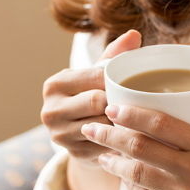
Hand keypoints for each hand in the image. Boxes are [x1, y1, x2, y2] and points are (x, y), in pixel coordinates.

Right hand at [40, 30, 141, 165]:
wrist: (80, 136)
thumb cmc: (92, 96)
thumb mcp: (97, 75)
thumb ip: (114, 55)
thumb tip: (134, 35)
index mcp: (55, 84)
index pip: (94, 76)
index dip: (117, 79)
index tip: (135, 80)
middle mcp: (50, 110)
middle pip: (96, 102)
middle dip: (118, 101)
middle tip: (139, 100)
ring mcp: (59, 135)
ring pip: (102, 125)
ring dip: (121, 122)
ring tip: (137, 117)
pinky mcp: (74, 154)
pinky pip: (106, 145)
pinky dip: (120, 140)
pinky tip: (132, 135)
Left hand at [80, 62, 189, 189]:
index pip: (161, 124)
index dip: (132, 114)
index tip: (112, 107)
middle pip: (140, 148)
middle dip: (110, 136)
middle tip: (91, 126)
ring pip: (135, 174)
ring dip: (112, 162)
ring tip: (99, 151)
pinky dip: (128, 184)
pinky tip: (119, 175)